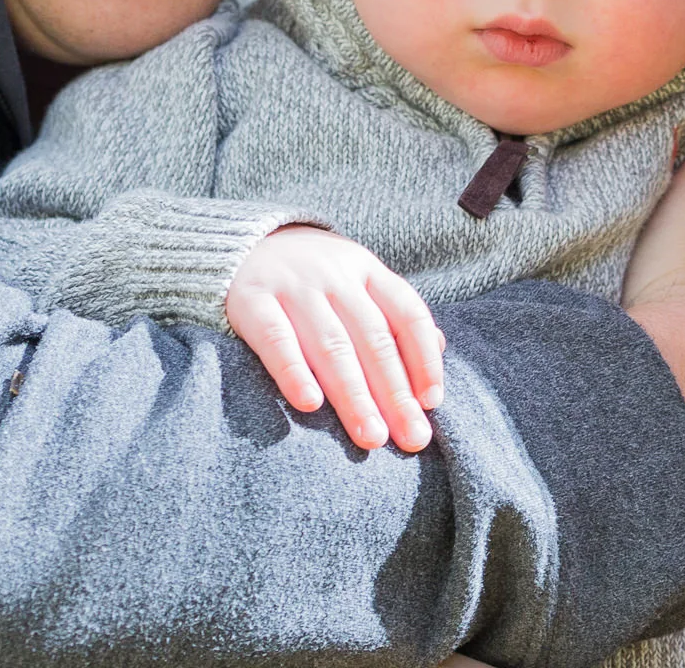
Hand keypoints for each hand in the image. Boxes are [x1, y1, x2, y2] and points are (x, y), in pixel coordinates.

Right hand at [223, 225, 445, 452]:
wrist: (244, 245)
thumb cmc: (315, 280)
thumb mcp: (359, 283)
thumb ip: (395, 317)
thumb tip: (440, 349)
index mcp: (368, 271)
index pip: (408, 314)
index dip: (424, 359)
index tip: (432, 403)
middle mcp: (336, 275)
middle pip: (373, 339)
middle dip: (395, 394)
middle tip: (411, 438)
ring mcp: (294, 286)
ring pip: (331, 344)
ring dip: (354, 395)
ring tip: (370, 435)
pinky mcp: (251, 300)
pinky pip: (276, 338)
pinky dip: (293, 371)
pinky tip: (310, 404)